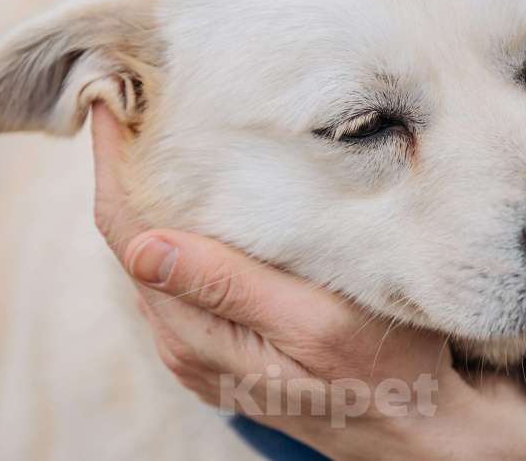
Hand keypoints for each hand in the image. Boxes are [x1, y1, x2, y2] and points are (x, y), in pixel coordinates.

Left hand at [90, 104, 525, 459]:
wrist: (417, 433)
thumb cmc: (383, 373)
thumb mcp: (313, 326)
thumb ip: (228, 289)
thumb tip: (142, 247)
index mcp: (194, 333)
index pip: (126, 233)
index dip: (111, 166)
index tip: (108, 99)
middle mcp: (183, 340)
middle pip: (129, 238)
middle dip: (126, 168)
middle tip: (138, 97)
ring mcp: (201, 344)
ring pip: (153, 253)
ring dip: (150, 192)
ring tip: (161, 129)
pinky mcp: (224, 342)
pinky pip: (181, 272)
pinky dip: (178, 222)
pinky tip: (200, 192)